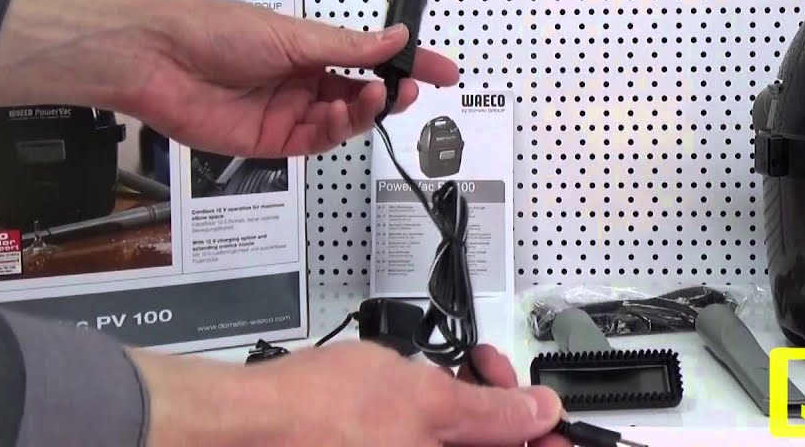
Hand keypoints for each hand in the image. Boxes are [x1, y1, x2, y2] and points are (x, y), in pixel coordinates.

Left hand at [0, 0, 458, 156]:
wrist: (155, 59)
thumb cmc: (213, 30)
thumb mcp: (291, 34)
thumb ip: (348, 46)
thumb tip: (396, 39)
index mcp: (307, 47)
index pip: (369, 57)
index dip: (407, 65)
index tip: (443, 72)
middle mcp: (300, 80)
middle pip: (360, 94)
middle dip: (389, 93)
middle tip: (410, 89)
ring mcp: (286, 112)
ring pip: (342, 122)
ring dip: (363, 111)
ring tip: (373, 96)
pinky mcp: (268, 143)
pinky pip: (314, 142)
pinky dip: (334, 130)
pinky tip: (340, 115)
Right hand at [130, 342, 570, 446]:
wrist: (249, 423)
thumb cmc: (321, 416)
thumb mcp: (425, 397)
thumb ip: (493, 411)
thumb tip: (542, 413)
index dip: (551, 439)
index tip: (555, 418)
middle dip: (507, 412)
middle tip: (493, 371)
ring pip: (459, 444)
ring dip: (472, 408)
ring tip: (460, 367)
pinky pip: (424, 445)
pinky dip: (436, 420)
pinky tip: (426, 385)